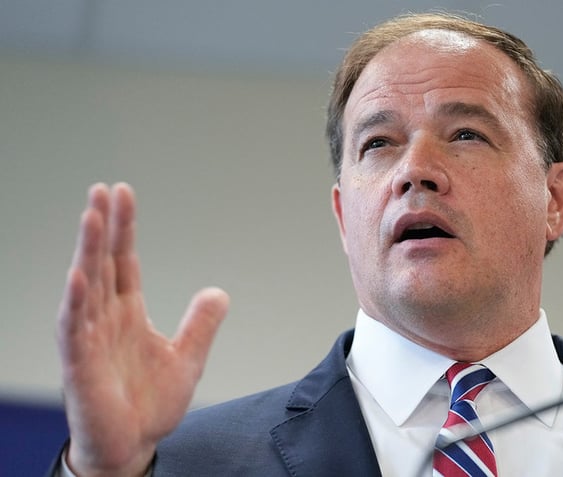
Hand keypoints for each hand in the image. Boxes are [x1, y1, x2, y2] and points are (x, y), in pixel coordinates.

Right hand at [57, 183, 228, 475]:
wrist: (133, 446)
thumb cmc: (150, 404)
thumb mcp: (187, 358)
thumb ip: (200, 325)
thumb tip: (218, 292)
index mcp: (127, 313)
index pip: (123, 261)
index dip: (123, 229)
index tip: (123, 194)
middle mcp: (104, 320)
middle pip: (101, 263)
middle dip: (102, 227)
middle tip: (103, 189)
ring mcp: (89, 340)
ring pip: (85, 287)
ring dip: (86, 251)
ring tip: (90, 215)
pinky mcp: (80, 365)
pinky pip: (74, 329)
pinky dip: (75, 302)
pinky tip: (78, 275)